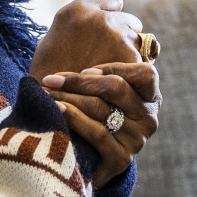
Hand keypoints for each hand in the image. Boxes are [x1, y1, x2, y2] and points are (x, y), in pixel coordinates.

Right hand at [29, 0, 141, 79]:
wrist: (51, 105)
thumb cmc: (46, 75)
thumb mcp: (51, 41)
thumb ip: (75, 28)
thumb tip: (93, 25)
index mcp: (77, 9)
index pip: (113, 1)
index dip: (113, 17)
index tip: (112, 30)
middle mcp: (101, 19)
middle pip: (130, 22)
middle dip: (125, 37)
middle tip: (112, 57)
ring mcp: (118, 38)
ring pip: (139, 43)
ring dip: (131, 56)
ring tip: (114, 75)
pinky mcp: (131, 59)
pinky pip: (142, 63)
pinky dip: (135, 74)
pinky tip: (120, 85)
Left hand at [42, 62, 158, 186]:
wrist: (87, 164)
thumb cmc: (91, 117)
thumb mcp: (102, 92)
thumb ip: (100, 71)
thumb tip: (83, 32)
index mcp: (150, 98)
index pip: (145, 74)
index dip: (115, 67)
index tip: (85, 69)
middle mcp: (148, 119)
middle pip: (117, 88)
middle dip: (80, 81)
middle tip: (51, 79)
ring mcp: (137, 141)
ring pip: (101, 109)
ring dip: (68, 97)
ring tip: (46, 92)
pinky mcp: (121, 159)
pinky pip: (96, 133)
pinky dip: (73, 118)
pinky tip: (55, 109)